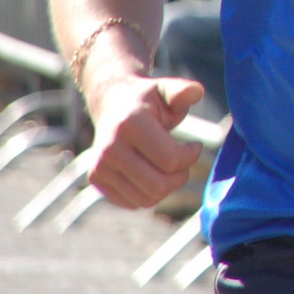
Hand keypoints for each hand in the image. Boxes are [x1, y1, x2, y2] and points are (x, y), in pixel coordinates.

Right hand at [83, 75, 204, 208]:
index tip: (194, 145)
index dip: (190, 156)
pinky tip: (152, 173)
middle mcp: (110, 148)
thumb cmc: (148, 99)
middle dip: (180, 176)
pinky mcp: (96, 180)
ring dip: (167, 187)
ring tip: (170, 167)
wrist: (112, 103)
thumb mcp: (166, 90)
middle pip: (158, 185)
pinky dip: (150, 194)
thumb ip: (182, 92)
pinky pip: (133, 203)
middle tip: (184, 162)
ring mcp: (99, 166)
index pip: (170, 160)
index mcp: (130, 124)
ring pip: (146, 199)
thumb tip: (197, 92)